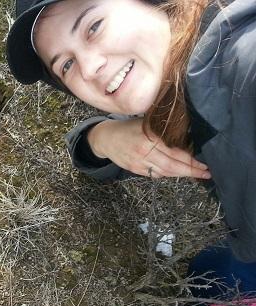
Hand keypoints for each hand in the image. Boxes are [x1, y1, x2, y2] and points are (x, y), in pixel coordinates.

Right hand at [87, 118, 210, 178]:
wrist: (105, 138)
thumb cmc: (128, 128)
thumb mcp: (146, 123)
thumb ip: (164, 130)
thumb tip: (188, 135)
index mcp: (149, 138)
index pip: (175, 153)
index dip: (191, 160)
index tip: (205, 163)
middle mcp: (144, 152)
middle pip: (172, 166)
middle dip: (191, 171)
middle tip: (206, 173)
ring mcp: (139, 163)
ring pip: (165, 172)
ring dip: (181, 174)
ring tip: (195, 173)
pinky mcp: (135, 170)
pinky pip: (155, 174)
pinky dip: (167, 174)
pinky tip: (176, 171)